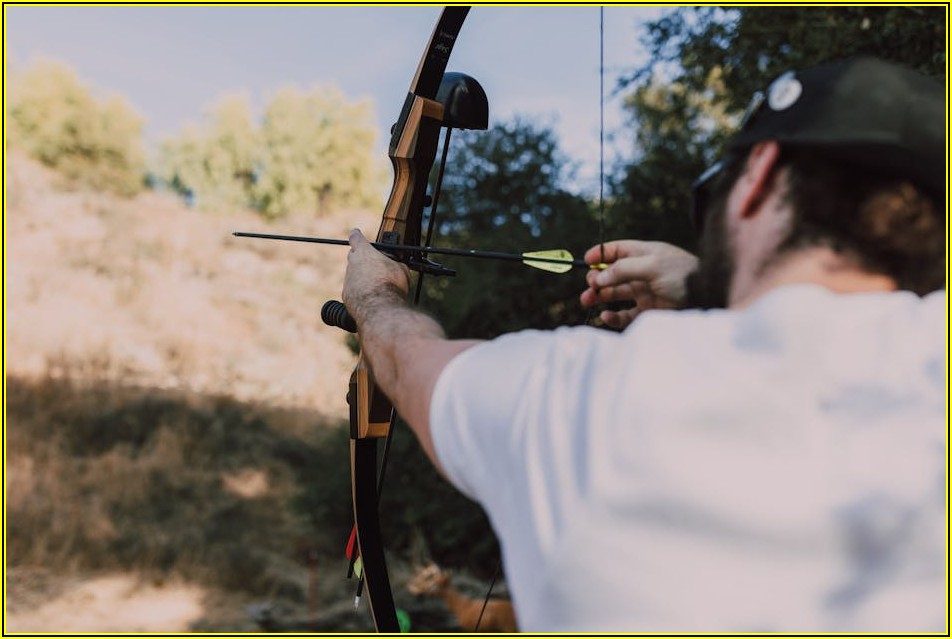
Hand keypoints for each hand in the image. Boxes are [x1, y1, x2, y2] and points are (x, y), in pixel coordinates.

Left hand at [342, 229, 411, 324]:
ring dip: (362, 278)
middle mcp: (352, 264)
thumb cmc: (391, 285)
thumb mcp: (401, 270)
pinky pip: (353, 290)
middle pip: (353, 256)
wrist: (380, 307)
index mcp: (365, 252)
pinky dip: (360, 292)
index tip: (355, 233)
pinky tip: (371, 298)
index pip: (357, 238)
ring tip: (377, 286)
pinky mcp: (346, 295)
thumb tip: (399, 266)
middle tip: (372, 264)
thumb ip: (396, 264)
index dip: (356, 235)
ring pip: (353, 275)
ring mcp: (347, 280)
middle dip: (361, 258)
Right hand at [580, 240, 697, 328]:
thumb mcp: (653, 266)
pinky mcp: (647, 311)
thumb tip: (599, 276)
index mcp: (645, 254)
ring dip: (599, 296)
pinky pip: (625, 314)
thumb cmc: (684, 275)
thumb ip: (624, 269)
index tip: (586, 261)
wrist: (708, 298)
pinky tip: (606, 316)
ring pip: (615, 294)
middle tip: (590, 285)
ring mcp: (644, 292)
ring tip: (587, 300)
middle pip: (612, 273)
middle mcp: (642, 272)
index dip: (601, 254)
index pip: (618, 250)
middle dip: (597, 278)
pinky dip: (614, 316)